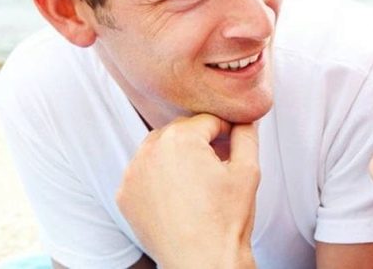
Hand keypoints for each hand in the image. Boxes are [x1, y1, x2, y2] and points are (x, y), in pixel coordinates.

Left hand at [117, 114, 258, 268]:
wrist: (202, 263)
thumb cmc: (225, 220)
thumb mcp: (248, 170)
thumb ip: (247, 135)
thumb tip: (245, 119)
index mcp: (181, 138)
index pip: (207, 120)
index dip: (225, 131)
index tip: (231, 147)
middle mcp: (150, 150)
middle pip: (180, 131)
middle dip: (198, 143)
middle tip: (215, 166)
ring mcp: (133, 173)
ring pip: (158, 150)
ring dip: (175, 157)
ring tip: (195, 181)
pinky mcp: (124, 194)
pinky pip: (143, 173)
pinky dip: (157, 178)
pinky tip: (176, 195)